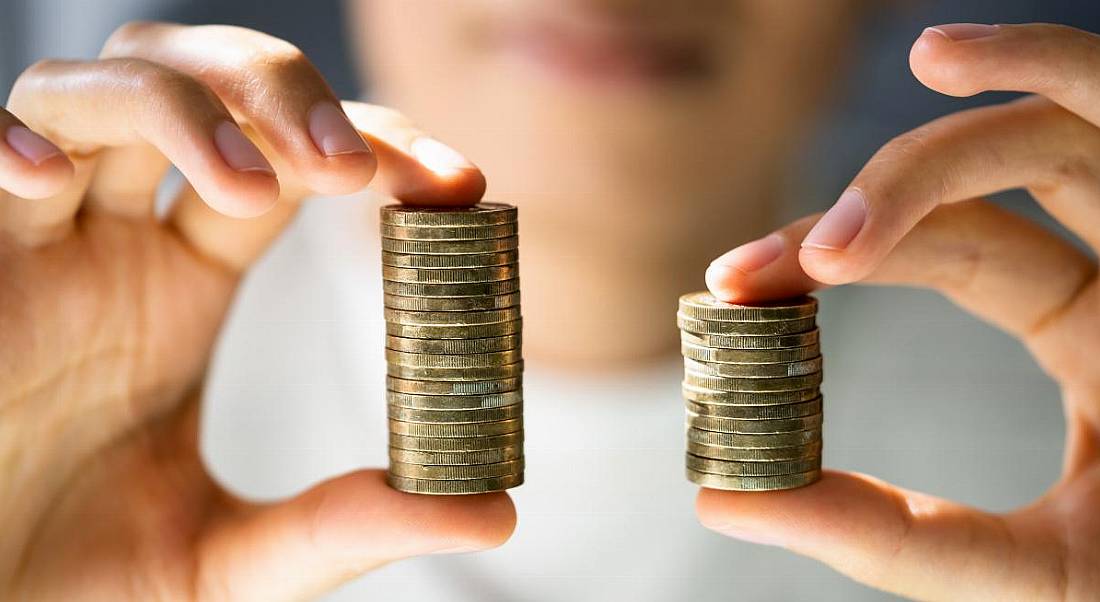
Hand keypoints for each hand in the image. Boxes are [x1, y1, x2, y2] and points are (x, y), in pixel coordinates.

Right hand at [0, 22, 510, 600]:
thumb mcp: (237, 560)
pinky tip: (53, 182)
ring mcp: (42, 244)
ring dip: (188, 107)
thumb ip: (347, 526)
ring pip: (107, 89)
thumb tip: (494, 514)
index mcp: (187, 281)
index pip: (293, 162)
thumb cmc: (84, 590)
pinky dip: (17, 141)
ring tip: (258, 187)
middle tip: (353, 169)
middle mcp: (121, 242)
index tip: (459, 187)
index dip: (375, 147)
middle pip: (207, 87)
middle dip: (286, 93)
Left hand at [699, 23, 1099, 600]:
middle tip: (763, 266)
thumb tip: (721, 498)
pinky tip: (950, 55)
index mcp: (1093, 333)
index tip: (729, 285)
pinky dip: (1057, 71)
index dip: (835, 254)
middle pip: (994, 186)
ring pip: (1083, 122)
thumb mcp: (1024, 572)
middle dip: (880, 196)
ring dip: (992, 92)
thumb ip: (886, 537)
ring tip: (912, 69)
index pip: (952, 255)